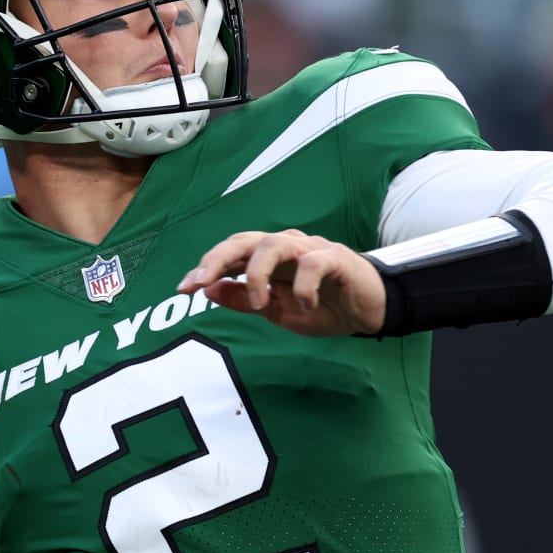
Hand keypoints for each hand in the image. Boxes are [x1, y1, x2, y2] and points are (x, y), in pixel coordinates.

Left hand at [177, 229, 386, 336]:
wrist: (369, 312)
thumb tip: (209, 290)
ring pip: (273, 244)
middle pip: (245, 239)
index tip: (183, 289)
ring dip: (258, 275)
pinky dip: (304, 287)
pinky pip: (312, 263)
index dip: (205, 267)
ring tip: (260, 303)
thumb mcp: (276, 312)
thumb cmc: (323, 307)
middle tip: (200, 283)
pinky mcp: (336, 257)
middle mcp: (285, 247)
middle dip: (217, 258)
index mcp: (268, 259)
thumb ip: (244, 300)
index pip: (231, 254)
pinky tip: (307, 306)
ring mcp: (310, 249)